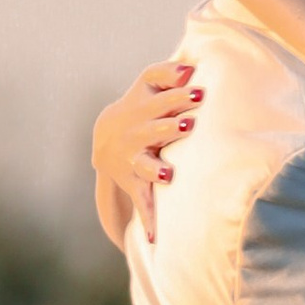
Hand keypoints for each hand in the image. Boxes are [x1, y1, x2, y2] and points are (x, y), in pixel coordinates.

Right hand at [91, 57, 199, 245]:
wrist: (106, 140)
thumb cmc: (141, 106)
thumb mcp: (147, 85)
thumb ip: (166, 73)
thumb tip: (189, 65)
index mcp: (142, 108)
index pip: (159, 100)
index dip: (177, 96)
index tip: (198, 92)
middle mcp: (136, 134)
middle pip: (152, 129)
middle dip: (169, 127)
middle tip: (188, 124)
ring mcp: (134, 160)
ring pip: (145, 165)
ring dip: (156, 169)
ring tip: (169, 174)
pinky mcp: (134, 184)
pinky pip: (142, 202)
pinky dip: (148, 220)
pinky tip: (154, 238)